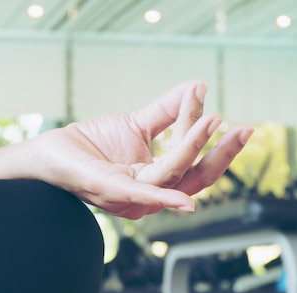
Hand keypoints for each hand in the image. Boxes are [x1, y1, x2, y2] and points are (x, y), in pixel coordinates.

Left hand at [36, 80, 252, 218]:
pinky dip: (164, 197)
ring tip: (211, 120)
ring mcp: (129, 197)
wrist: (50, 152)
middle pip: (194, 179)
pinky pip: (141, 194)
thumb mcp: (136, 125)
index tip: (214, 106)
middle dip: (221, 155)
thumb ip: (168, 111)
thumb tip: (199, 86)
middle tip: (245, 130)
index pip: (190, 161)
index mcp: (156, 181)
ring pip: (171, 175)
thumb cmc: (91, 145)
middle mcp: (147, 195)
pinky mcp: (109, 191)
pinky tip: (186, 201)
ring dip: (192, 147)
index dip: (204, 135)